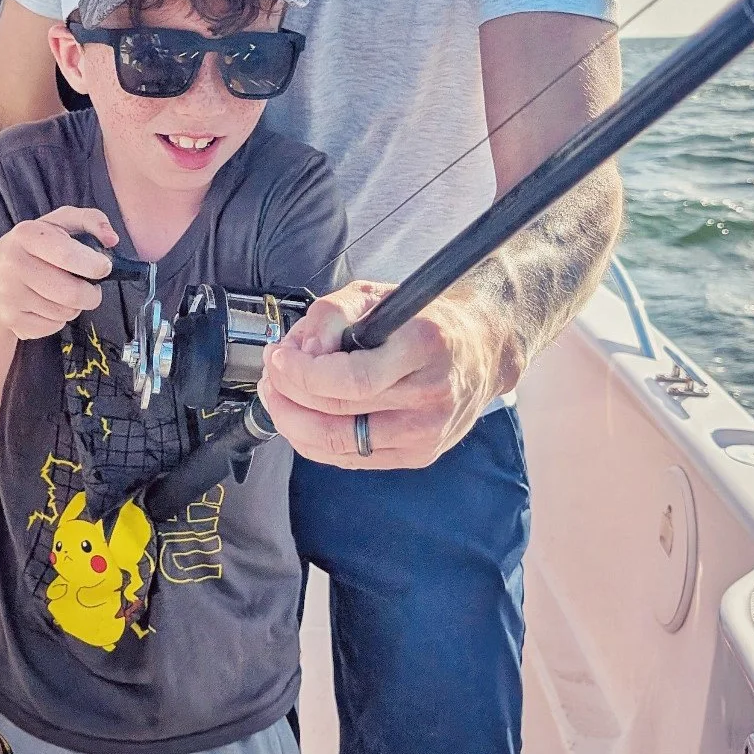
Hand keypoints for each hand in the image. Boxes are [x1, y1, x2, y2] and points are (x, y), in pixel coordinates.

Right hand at [0, 206, 118, 339]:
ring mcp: (9, 294)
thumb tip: (112, 239)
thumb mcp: (58, 224)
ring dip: (75, 306)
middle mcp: (13, 264)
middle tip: (91, 288)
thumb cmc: (35, 248)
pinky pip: (54, 327)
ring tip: (63, 293)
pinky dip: (59, 319)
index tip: (104, 268)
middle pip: (72, 293)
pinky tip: (47, 305)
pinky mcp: (10, 319)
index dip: (94, 265)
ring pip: (66, 313)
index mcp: (26, 235)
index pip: (67, 255)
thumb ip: (90, 220)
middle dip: (92, 294)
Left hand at [257, 278, 521, 469]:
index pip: (352, 380)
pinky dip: (315, 441)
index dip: (303, 375)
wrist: (482, 349)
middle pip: (339, 416)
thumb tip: (299, 351)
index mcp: (424, 347)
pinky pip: (351, 459)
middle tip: (272, 373)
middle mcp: (431, 396)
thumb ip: (332, 315)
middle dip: (289, 396)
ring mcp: (428, 433)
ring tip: (279, 395)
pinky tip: (302, 417)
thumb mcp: (377, 295)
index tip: (279, 357)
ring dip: (294, 422)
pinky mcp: (421, 455)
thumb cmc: (425, 320)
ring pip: (339, 445)